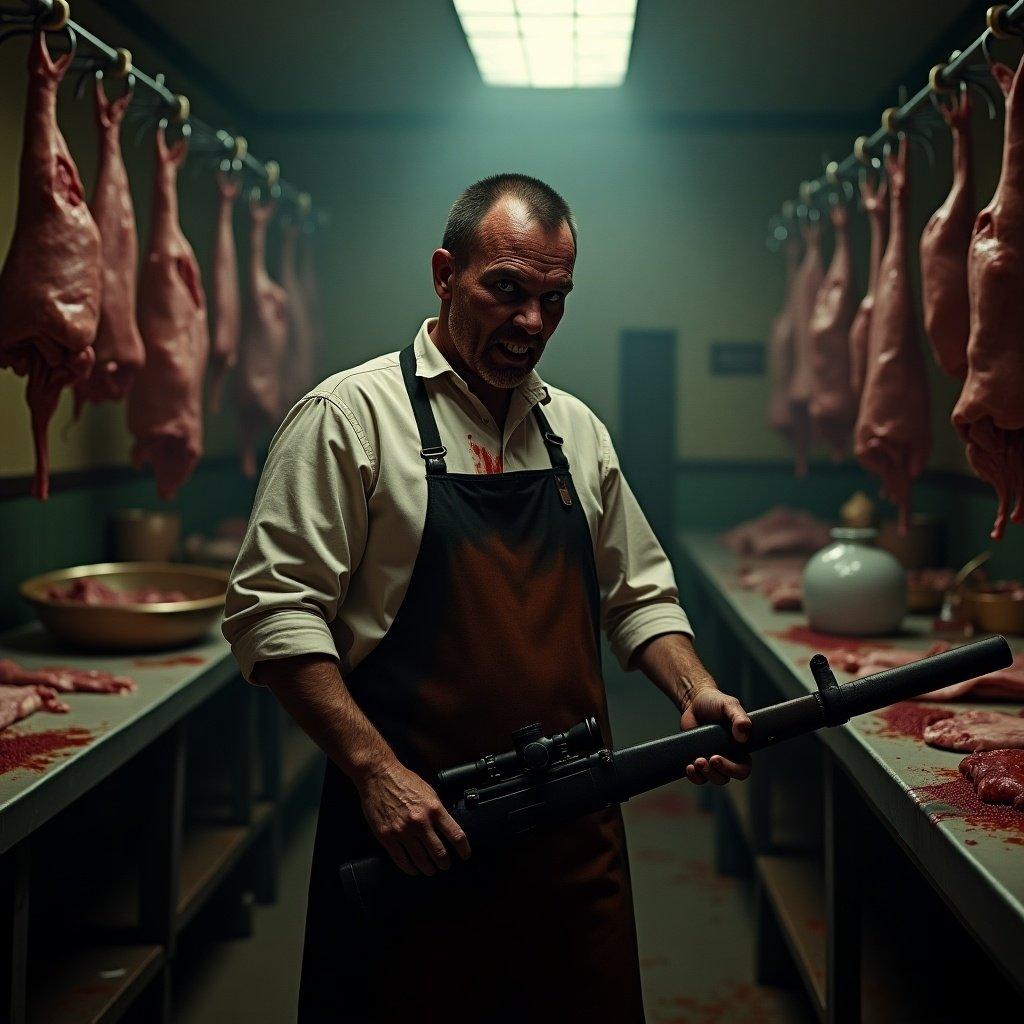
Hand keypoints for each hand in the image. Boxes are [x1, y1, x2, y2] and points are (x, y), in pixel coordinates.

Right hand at [356, 760, 470, 875]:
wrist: (379, 775)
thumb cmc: (404, 781)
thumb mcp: (429, 792)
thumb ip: (438, 810)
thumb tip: (447, 828)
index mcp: (433, 808)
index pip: (455, 835)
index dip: (464, 849)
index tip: (465, 855)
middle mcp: (420, 822)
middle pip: (439, 852)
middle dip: (445, 863)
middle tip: (445, 865)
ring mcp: (402, 831)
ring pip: (421, 860)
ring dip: (429, 868)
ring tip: (431, 870)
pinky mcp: (387, 836)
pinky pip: (401, 859)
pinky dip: (410, 868)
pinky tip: (414, 869)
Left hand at [680, 687, 751, 786]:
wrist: (694, 701)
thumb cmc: (715, 702)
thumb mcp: (729, 705)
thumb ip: (739, 717)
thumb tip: (743, 734)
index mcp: (740, 748)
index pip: (743, 769)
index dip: (733, 770)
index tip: (717, 758)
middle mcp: (728, 757)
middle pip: (726, 777)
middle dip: (716, 772)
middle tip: (708, 759)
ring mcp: (712, 760)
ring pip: (713, 778)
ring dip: (705, 774)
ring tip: (697, 761)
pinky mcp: (698, 760)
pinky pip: (698, 777)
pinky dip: (694, 776)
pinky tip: (688, 767)